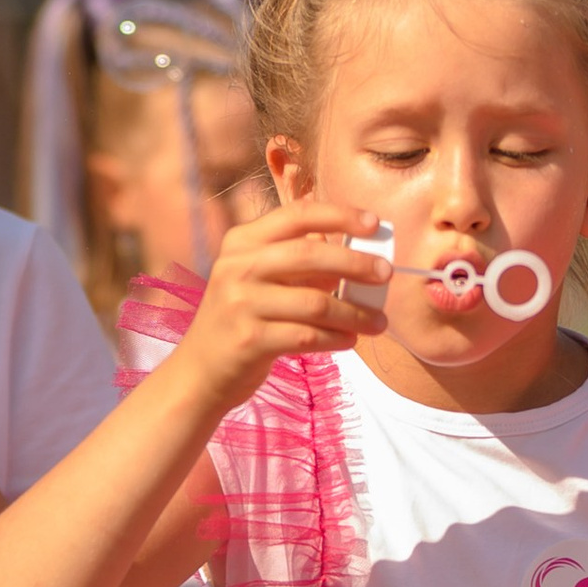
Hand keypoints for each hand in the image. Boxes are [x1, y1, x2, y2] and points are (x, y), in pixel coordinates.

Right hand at [177, 200, 386, 411]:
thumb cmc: (244, 318)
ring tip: (378, 322)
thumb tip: (360, 251)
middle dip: (355, 263)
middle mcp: (237, 266)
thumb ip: (299, 261)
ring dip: (355, 312)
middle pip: (309, 254)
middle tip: (386, 273)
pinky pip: (307, 335)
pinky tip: (350, 339)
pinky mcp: (249, 340)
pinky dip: (337, 338)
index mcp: (242, 241)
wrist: (200, 371)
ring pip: (315, 302)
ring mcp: (240, 304)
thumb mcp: (259, 278)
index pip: (296, 215)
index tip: (375, 223)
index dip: (340, 215)